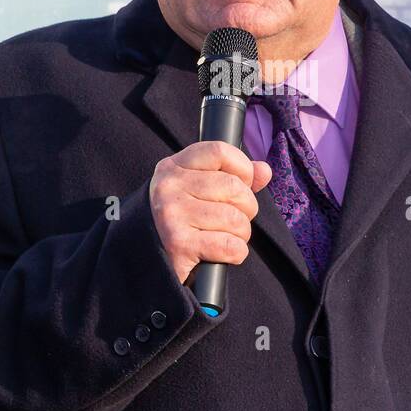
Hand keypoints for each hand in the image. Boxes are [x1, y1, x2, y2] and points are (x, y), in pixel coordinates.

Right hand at [149, 141, 272, 284]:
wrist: (146, 259)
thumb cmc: (180, 221)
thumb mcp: (199, 190)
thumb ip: (233, 176)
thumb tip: (264, 170)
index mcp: (173, 167)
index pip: (220, 151)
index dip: (242, 169)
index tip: (242, 185)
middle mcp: (169, 187)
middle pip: (234, 187)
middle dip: (246, 208)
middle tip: (235, 219)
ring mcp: (172, 214)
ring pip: (235, 218)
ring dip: (241, 233)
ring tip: (227, 237)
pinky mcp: (179, 244)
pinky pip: (229, 245)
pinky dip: (236, 253)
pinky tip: (223, 253)